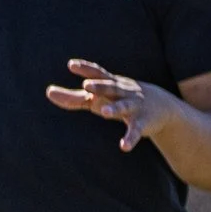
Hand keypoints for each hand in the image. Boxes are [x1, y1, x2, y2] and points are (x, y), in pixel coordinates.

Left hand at [46, 58, 178, 152]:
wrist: (162, 107)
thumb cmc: (119, 98)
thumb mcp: (98, 97)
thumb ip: (73, 97)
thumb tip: (48, 92)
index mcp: (111, 84)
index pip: (97, 73)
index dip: (85, 68)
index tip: (71, 64)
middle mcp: (123, 92)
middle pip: (110, 87)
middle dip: (100, 86)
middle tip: (86, 86)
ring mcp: (134, 106)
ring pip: (123, 106)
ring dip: (114, 108)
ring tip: (103, 112)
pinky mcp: (142, 122)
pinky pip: (135, 130)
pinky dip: (130, 138)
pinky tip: (124, 147)